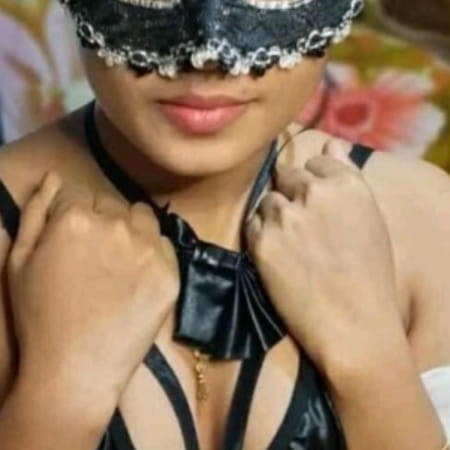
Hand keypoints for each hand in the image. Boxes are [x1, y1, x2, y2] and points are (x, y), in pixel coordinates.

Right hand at [7, 172, 178, 409]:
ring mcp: (148, 249)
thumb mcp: (18, 259)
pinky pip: (165, 244)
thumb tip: (55, 176)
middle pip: (114, 206)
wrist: (77, 367)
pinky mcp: (171, 272)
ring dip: (133, 230)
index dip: (76, 219)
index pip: (81, 196)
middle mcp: (117, 226)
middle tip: (98, 257)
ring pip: (144, 218)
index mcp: (76, 219)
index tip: (76, 243)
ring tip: (122, 261)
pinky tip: (140, 276)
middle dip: (104, 222)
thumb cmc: (40, 315)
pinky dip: (153, 252)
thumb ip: (36, 210)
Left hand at [245, 141, 404, 372]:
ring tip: (289, 242)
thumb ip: (346, 176)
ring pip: (267, 199)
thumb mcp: (368, 219)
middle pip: (286, 174)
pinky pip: (253, 223)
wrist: (353, 325)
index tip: (315, 199)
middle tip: (299, 221)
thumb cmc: (369, 275)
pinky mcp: (261, 242)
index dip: (313, 180)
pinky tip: (276, 254)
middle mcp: (312, 193)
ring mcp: (284, 217)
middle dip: (291, 191)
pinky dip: (261, 234)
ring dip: (274, 214)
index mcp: (345, 184)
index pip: (315, 161)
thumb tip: (330, 144)